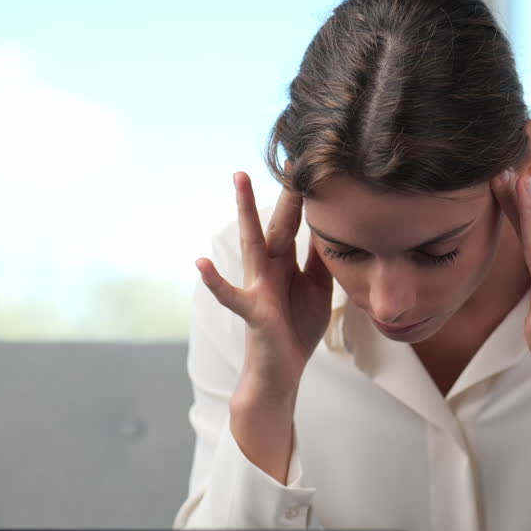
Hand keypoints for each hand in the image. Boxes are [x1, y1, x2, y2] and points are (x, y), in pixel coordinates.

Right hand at [195, 172, 333, 402]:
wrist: (282, 372)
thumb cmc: (296, 328)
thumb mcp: (316, 290)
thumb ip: (320, 260)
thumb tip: (331, 228)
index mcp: (286, 263)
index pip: (297, 223)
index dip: (305, 196)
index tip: (313, 164)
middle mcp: (269, 268)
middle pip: (277, 223)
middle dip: (282, 192)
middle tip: (287, 158)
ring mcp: (258, 286)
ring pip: (253, 243)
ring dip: (245, 211)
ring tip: (239, 180)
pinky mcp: (253, 311)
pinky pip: (231, 295)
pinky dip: (215, 280)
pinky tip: (200, 263)